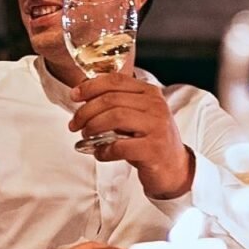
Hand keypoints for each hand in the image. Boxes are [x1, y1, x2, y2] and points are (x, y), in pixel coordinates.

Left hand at [70, 73, 192, 198]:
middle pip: (111, 99)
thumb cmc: (149, 140)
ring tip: (85, 136)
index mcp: (150, 93)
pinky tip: (100, 153)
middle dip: (86, 111)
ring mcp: (157, 126)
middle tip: (75, 124)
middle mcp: (156, 106)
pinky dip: (104, 150)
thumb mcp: (137, 116)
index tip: (74, 96)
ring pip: (115, 117)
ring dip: (93, 127)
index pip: (116, 80)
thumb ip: (117, 104)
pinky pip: (120, 146)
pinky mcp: (153, 149)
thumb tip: (83, 97)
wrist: (174, 168)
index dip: (91, 87)